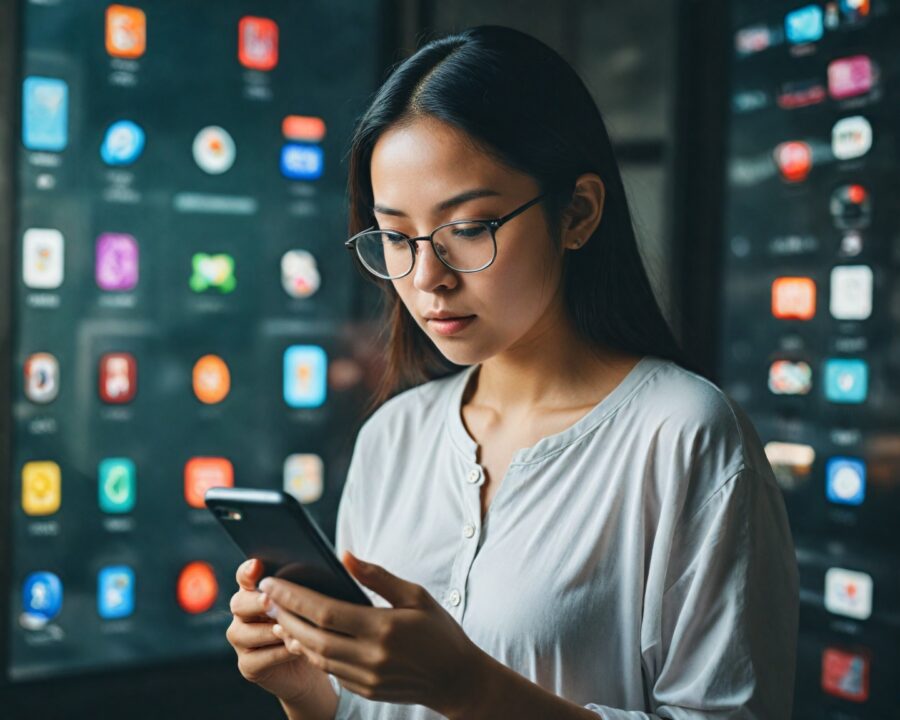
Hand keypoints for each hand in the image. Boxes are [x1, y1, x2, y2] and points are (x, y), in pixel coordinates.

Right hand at [226, 559, 325, 704]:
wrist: (314, 664)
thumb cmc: (315, 625)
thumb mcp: (316, 604)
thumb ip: (315, 584)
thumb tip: (339, 560)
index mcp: (258, 591)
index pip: (245, 576)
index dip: (247, 571)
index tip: (256, 565)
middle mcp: (244, 613)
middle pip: (238, 603)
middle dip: (255, 602)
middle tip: (269, 600)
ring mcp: (242, 640)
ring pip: (243, 632)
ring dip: (269, 631)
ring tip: (290, 629)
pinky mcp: (248, 665)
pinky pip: (256, 658)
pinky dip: (278, 653)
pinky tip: (296, 648)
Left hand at [260, 551, 480, 716]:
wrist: (456, 678)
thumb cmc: (439, 631)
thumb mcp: (415, 595)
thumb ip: (377, 576)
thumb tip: (345, 555)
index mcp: (383, 628)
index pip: (325, 611)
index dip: (293, 596)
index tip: (272, 581)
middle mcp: (371, 656)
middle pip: (312, 636)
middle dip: (284, 614)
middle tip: (265, 596)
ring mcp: (366, 678)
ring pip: (317, 656)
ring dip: (293, 635)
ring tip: (278, 615)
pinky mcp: (365, 691)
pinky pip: (330, 670)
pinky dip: (312, 653)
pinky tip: (303, 637)